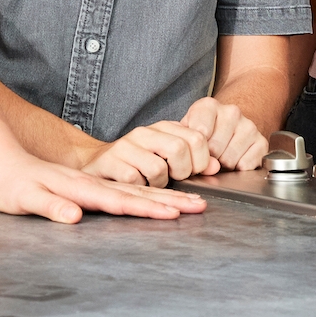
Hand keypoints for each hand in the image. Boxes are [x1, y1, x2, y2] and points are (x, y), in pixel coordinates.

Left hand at [0, 154, 208, 223]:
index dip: (148, 209)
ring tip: (194, 202)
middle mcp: (94, 186)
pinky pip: (130, 192)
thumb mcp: (24, 198)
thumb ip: (49, 206)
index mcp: (82, 189)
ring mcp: (96, 185)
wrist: (4, 160)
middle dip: (172, 201)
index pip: (121, 201)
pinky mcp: (93, 188)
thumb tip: (73, 216)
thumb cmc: (12, 184)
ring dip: (167, 198)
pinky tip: (165, 201)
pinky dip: (151, 196)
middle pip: (140, 194)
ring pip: (139, 191)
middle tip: (201, 207)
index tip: (175, 213)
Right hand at [80, 120, 212, 184]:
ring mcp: (125, 146)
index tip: (193, 171)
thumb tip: (216, 167)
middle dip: (182, 172)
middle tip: (175, 179)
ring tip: (152, 183)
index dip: (200, 161)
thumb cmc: (139, 163)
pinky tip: (137, 186)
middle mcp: (144, 133)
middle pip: (179, 149)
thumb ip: (193, 158)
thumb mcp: (168, 156)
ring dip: (159, 184)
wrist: (98, 165)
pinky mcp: (110, 162)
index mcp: (162, 128)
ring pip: (158, 168)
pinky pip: (135, 180)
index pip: (196, 138)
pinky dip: (140, 189)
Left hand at [180, 97, 267, 172]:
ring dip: (223, 164)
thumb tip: (186, 156)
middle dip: (209, 157)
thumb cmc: (204, 131)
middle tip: (209, 154)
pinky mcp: (262, 142)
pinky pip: (246, 165)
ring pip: (230, 159)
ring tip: (221, 156)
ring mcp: (249, 126)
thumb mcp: (187, 129)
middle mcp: (231, 112)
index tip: (195, 149)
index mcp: (209, 106)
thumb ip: (184, 139)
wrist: (228, 125)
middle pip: (214, 149)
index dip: (195, 148)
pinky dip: (238, 169)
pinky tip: (235, 159)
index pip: (200, 132)